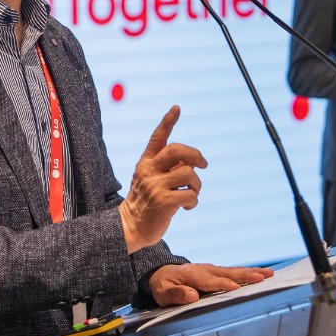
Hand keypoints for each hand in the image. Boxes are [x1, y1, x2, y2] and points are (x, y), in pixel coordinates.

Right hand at [119, 106, 206, 252]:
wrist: (131, 227)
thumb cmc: (147, 202)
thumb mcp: (152, 180)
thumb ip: (168, 168)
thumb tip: (191, 162)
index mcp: (145, 163)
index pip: (157, 137)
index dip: (168, 122)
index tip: (177, 108)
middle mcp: (149, 171)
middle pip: (176, 150)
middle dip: (196, 154)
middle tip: (204, 164)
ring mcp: (155, 186)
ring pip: (188, 173)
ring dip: (197, 184)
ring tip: (191, 194)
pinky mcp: (163, 201)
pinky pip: (190, 194)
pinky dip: (193, 201)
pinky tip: (186, 207)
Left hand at [147, 263, 273, 306]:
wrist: (162, 273)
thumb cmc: (163, 286)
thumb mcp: (163, 293)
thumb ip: (176, 295)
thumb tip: (192, 296)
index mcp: (191, 275)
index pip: (209, 281)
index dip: (222, 285)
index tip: (235, 288)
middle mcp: (204, 269)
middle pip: (226, 273)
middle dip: (245, 275)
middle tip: (263, 277)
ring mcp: (211, 269)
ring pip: (233, 271)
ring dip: (251, 272)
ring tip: (269, 274)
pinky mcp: (216, 271)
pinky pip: (233, 272)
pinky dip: (247, 272)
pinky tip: (260, 274)